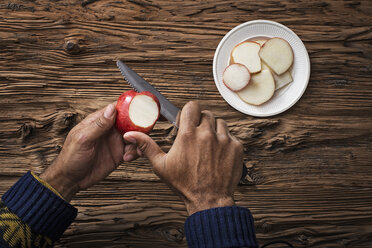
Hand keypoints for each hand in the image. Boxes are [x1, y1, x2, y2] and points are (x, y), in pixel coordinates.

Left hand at [40, 103, 138, 201]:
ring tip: (133, 150)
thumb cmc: (71, 158)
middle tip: (142, 133)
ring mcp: (114, 141)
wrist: (71, 180)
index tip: (141, 108)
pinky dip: (135, 152)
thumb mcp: (83, 139)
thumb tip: (112, 109)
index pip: (117, 108)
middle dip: (138, 126)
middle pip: (129, 121)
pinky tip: (128, 157)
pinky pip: (132, 149)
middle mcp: (109, 130)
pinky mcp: (119, 153)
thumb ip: (98, 124)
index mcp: (99, 121)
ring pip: (134, 136)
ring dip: (138, 141)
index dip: (129, 107)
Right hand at [124, 101, 243, 214]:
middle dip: (200, 122)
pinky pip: (231, 135)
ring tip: (208, 145)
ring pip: (220, 122)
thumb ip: (147, 146)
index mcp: (188, 135)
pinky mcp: (236, 147)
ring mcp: (224, 140)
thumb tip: (131, 134)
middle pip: (206, 114)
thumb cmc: (185, 184)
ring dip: (214, 130)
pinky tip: (218, 153)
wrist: (209, 200)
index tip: (187, 121)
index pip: (192, 106)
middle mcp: (207, 134)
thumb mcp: (161, 165)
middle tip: (197, 136)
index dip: (188, 112)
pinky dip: (226, 141)